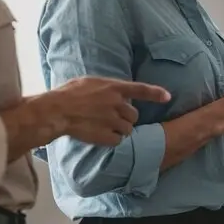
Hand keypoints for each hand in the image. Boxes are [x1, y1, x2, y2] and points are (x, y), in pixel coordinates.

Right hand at [51, 76, 169, 146]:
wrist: (56, 111)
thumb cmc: (67, 94)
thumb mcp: (88, 82)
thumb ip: (105, 87)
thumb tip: (111, 90)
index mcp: (113, 87)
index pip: (140, 90)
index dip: (156, 93)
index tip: (167, 97)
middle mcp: (116, 103)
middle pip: (134, 115)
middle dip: (126, 118)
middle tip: (111, 118)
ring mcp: (112, 120)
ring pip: (128, 129)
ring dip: (120, 130)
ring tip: (103, 127)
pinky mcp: (107, 135)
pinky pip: (118, 140)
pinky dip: (112, 140)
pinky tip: (100, 135)